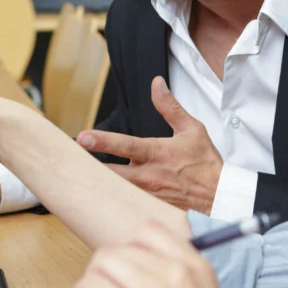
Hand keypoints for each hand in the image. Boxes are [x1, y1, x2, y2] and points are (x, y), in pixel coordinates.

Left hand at [73, 220, 234, 287]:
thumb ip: (178, 276)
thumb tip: (138, 265)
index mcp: (197, 266)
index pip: (151, 230)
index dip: (129, 244)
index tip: (125, 263)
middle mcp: (176, 272)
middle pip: (122, 246)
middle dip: (108, 266)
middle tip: (108, 287)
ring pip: (104, 259)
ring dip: (94, 278)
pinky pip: (92, 286)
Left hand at [78, 77, 222, 214]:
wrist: (218, 193)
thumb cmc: (205, 161)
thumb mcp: (191, 128)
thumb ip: (169, 106)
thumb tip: (157, 84)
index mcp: (159, 153)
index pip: (127, 145)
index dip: (104, 141)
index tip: (84, 137)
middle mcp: (150, 175)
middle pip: (112, 172)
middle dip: (89, 165)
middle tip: (68, 159)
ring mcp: (148, 192)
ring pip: (116, 187)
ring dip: (97, 179)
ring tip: (75, 173)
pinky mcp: (149, 203)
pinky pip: (125, 198)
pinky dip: (111, 193)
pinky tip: (97, 190)